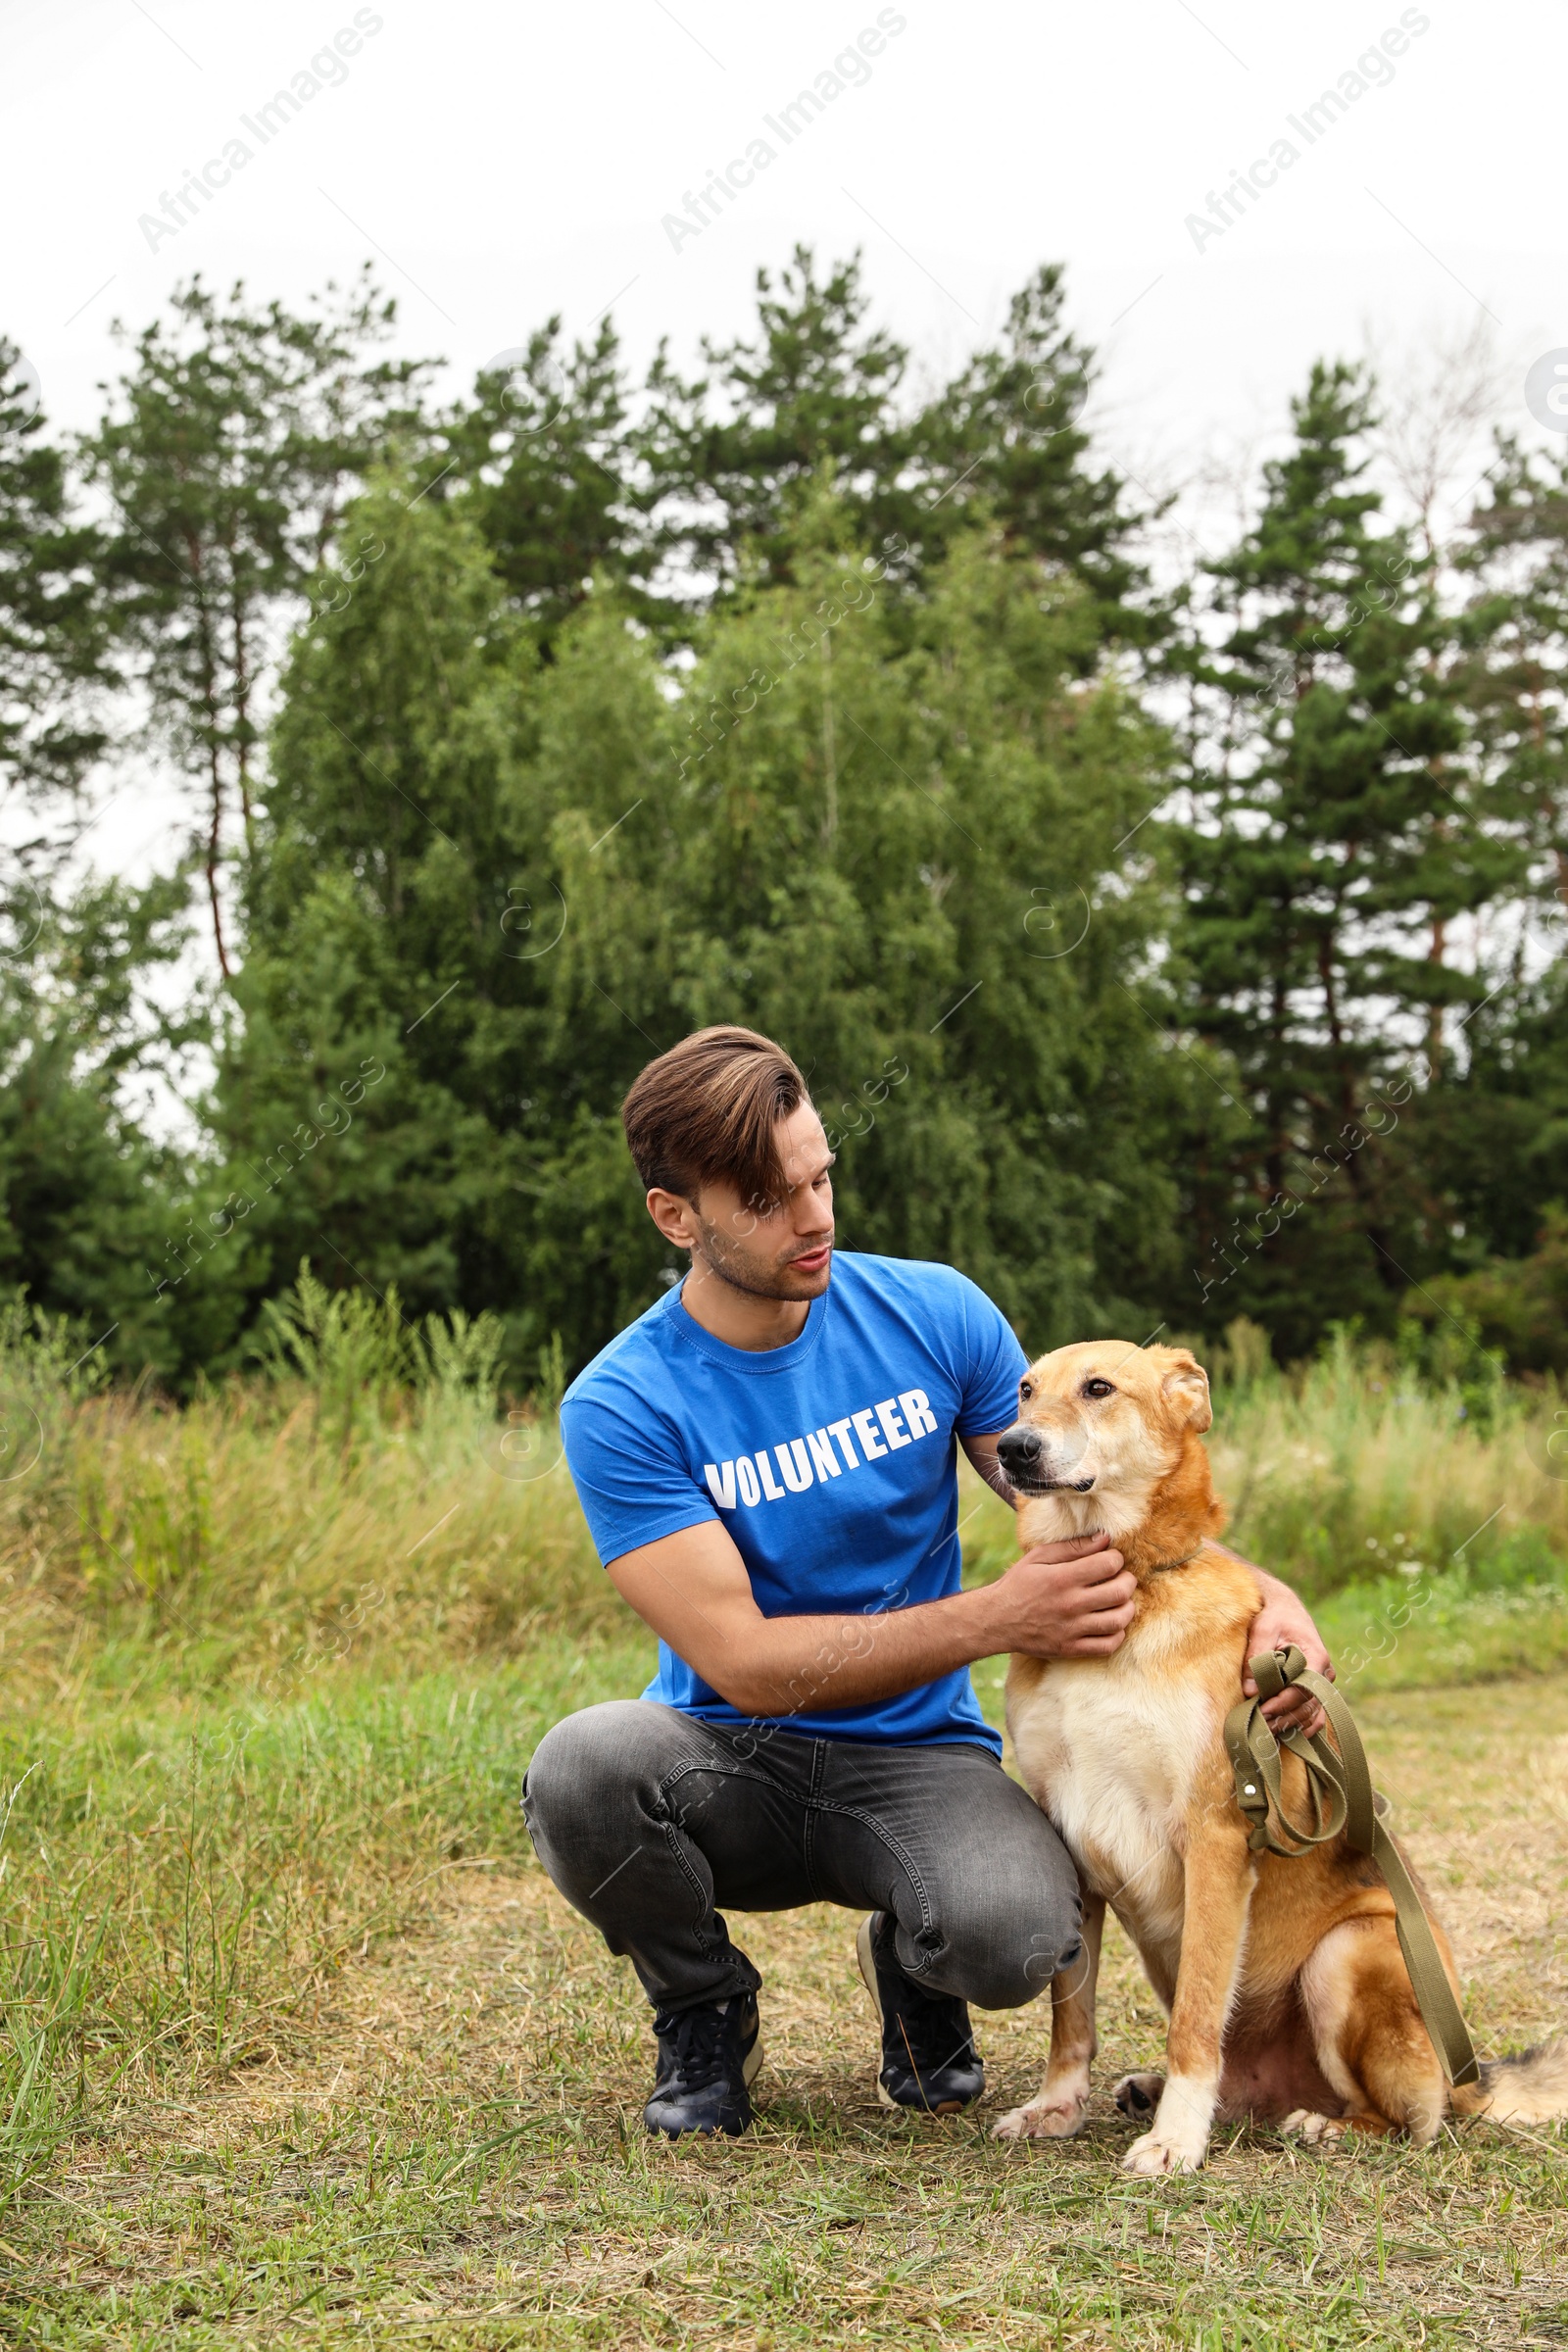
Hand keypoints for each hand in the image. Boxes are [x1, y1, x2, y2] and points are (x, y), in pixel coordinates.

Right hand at [988, 1533, 1136, 1659]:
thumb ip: (1073, 1548)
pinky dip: (1118, 1634)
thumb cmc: (1018, 1584)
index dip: (1116, 1558)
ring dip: (1128, 1607)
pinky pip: (1108, 1645)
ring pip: (1119, 1620)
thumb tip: (1105, 1539)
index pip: (1108, 1564)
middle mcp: (1070, 1604)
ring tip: (1121, 1600)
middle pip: (1120, 1592)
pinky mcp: (1071, 1649)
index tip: (1111, 1559)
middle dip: (1128, 1581)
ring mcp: (1072, 1629)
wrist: (996, 1621)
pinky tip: (1112, 1624)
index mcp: (1062, 1578)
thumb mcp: (1039, 1557)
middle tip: (1122, 1578)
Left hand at [1242, 1579, 1333, 1735]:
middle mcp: (1324, 1672)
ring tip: (1268, 1733)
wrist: (1285, 1608)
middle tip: (1261, 1729)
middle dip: (1285, 1719)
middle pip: (1308, 1706)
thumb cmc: (1274, 1616)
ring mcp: (1322, 1681)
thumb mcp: (1263, 1629)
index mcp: (1316, 1657)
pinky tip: (1292, 1735)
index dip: (1283, 1704)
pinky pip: (1315, 1711)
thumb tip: (1249, 1691)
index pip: (1303, 1690)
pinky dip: (1305, 1724)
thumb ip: (1256, 1658)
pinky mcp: (1315, 1686)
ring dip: (1292, 1724)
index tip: (1262, 1711)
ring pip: (1312, 1712)